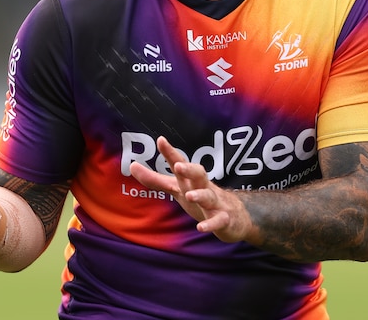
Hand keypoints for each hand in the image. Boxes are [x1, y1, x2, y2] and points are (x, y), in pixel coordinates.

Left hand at [129, 136, 251, 242]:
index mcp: (190, 179)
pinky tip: (201, 227)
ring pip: (209, 196)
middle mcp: (203, 187)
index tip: (160, 140)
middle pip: (198, 174)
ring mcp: (215, 203)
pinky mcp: (224, 219)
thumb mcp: (177, 188)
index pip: (180, 163)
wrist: (235, 217)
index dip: (170, 152)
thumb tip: (132, 166)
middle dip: (189, 169)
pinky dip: (211, 224)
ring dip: (200, 195)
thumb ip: (155, 179)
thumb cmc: (201, 197)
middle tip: (178, 165)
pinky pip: (218, 221)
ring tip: (189, 195)